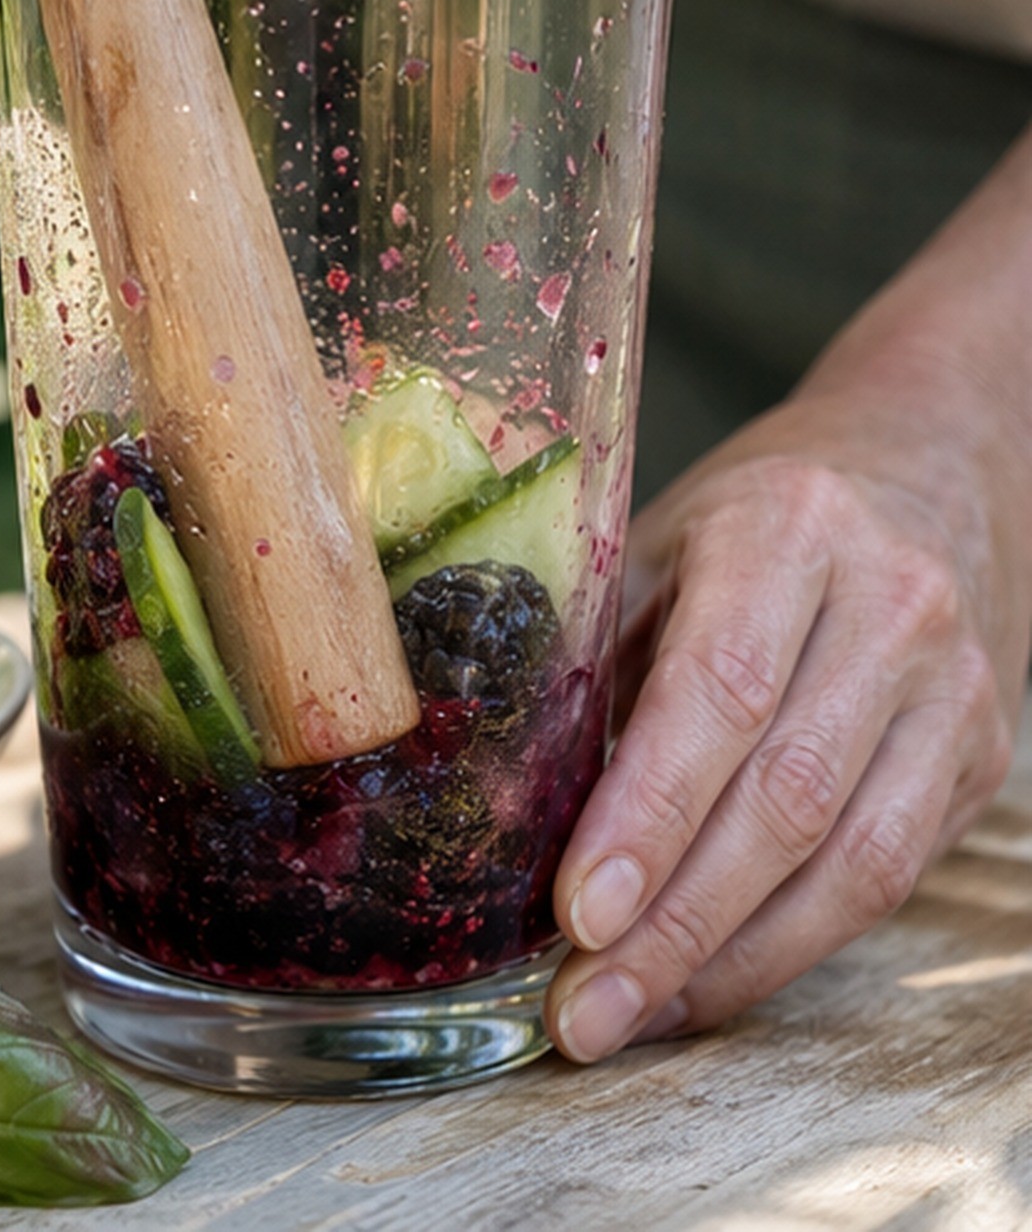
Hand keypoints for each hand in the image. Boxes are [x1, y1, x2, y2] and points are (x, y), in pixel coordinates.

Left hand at [544, 360, 1030, 1062]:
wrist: (924, 470)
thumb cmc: (754, 515)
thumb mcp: (654, 543)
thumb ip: (597, 653)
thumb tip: (509, 803)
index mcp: (787, 532)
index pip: (719, 691)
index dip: (647, 813)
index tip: (577, 912)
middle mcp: (890, 609)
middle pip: (785, 796)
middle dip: (674, 923)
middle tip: (582, 1009)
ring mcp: (953, 691)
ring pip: (850, 863)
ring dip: (730, 961)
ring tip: (629, 1017)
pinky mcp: (979, 760)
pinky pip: (885, 877)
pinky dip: (789, 946)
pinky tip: (706, 981)